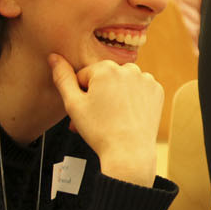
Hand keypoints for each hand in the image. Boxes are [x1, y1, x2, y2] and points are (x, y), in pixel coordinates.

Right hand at [49, 54, 161, 184]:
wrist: (129, 152)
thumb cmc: (99, 130)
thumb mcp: (73, 104)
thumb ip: (62, 78)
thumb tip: (53, 57)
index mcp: (105, 68)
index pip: (85, 76)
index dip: (81, 94)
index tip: (86, 110)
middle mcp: (128, 68)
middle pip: (105, 78)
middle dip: (99, 94)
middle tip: (96, 117)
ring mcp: (146, 79)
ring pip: (122, 83)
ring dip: (116, 95)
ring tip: (113, 116)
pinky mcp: (157, 90)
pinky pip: (139, 90)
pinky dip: (134, 99)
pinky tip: (129, 114)